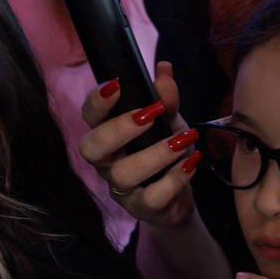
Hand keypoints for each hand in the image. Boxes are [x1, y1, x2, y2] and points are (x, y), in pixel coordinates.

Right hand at [78, 66, 199, 232]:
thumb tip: (164, 69)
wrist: (181, 193)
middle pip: (92, 148)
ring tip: (183, 141)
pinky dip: (174, 179)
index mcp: (107, 134)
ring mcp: (121, 188)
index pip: (89, 116)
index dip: (97, 101)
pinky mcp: (140, 208)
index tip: (118, 85)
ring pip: (123, 174)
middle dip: (119, 129)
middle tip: (151, 114)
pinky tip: (190, 163)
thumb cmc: (165, 150)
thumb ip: (166, 99)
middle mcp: (107, 162)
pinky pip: (151, 198)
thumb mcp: (168, 121)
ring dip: (155, 154)